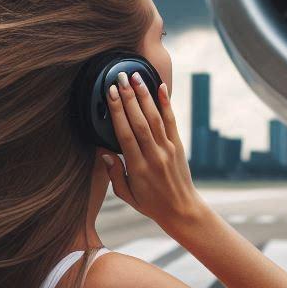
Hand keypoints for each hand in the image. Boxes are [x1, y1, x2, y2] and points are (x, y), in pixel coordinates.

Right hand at [101, 70, 204, 233]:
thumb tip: (104, 153)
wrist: (182, 210)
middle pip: (140, 122)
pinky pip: (171, 122)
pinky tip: (160, 88)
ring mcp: (168, 149)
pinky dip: (166, 104)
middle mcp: (154, 156)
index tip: (109, 94)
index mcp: (138, 168)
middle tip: (119, 78)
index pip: (125, 135)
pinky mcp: (178, 146)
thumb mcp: (126, 195)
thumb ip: (114, 175)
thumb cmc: (150, 204)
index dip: (117, 112)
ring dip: (145, 96)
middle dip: (128, 98)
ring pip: (155, 118)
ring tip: (135, 77)